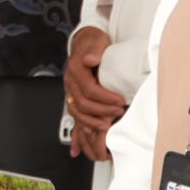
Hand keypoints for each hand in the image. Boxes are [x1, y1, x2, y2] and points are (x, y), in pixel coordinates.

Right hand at [64, 26, 127, 156]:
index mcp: (75, 70)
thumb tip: (90, 59)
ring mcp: (71, 92)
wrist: (86, 42)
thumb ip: (93, 51)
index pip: (88, 89)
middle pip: (82, 103)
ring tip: (106, 126)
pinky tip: (76, 148)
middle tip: (118, 113)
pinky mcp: (74, 99)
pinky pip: (73, 118)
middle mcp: (70, 82)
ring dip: (91, 122)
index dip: (105, 97)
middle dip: (101, 111)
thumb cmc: (93, 43)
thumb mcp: (96, 42)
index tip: (119, 101)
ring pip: (76, 113)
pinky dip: (74, 135)